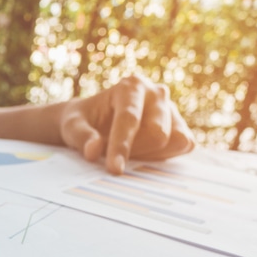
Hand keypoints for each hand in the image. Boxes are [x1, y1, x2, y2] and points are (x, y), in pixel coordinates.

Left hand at [59, 74, 194, 173]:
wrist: (95, 120)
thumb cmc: (83, 121)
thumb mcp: (71, 127)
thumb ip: (80, 137)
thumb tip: (93, 151)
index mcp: (130, 86)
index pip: (130, 119)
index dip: (122, 146)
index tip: (114, 170)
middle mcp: (155, 92)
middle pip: (157, 133)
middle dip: (135, 151)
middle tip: (114, 156)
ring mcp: (171, 109)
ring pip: (172, 141)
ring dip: (149, 154)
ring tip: (128, 151)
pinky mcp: (180, 125)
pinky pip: (184, 145)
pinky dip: (165, 155)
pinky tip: (144, 153)